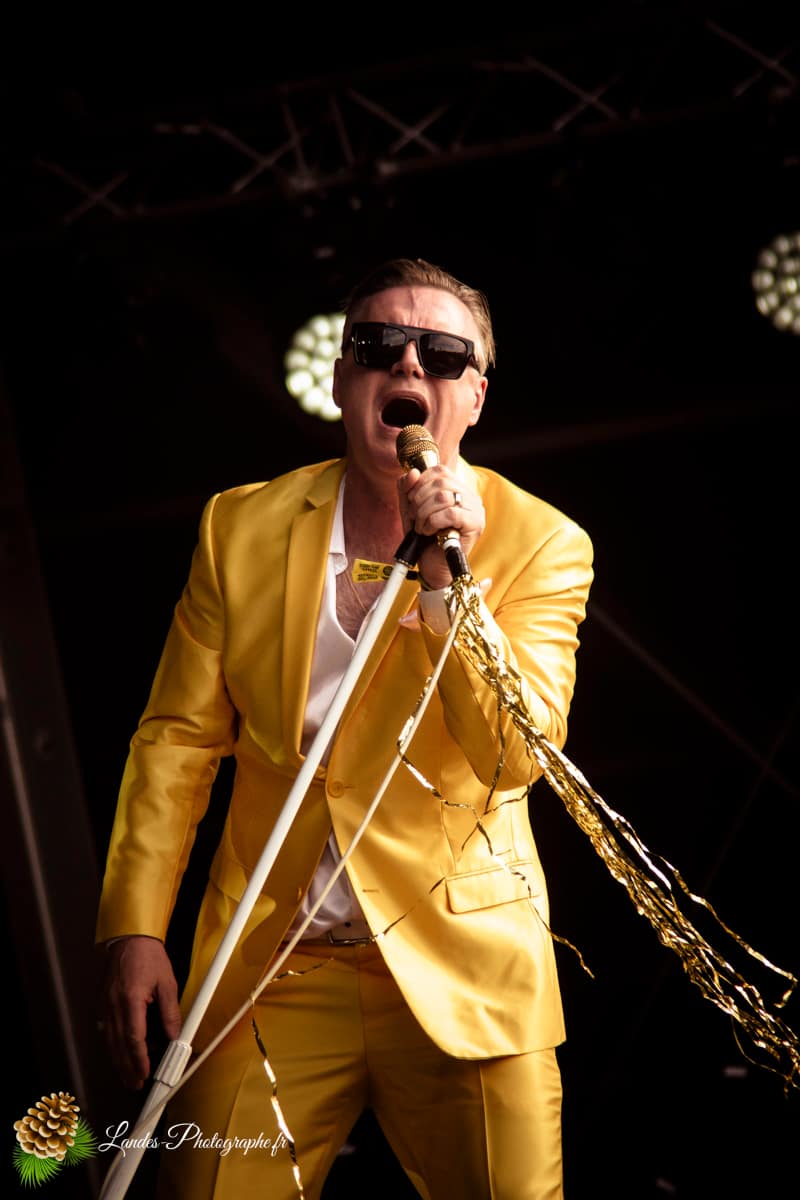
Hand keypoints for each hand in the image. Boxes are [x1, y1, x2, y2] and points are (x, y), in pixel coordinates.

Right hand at [100, 936, 181, 1089]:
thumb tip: (176, 1035)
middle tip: (135, 1084)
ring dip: (118, 1061)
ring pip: (109, 1041)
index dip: (139, 1060)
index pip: (134, 1038)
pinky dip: (112, 1045)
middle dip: (127, 1068)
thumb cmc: (148, 956)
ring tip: (128, 1076)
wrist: (128, 939)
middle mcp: (113, 1006)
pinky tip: (119, 1053)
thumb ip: (170, 1011)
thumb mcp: (167, 982)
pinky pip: (104, 1031)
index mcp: (131, 999)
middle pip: (118, 1046)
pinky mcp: (101, 1004)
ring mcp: (104, 1006)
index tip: (145, 1073)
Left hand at [398, 466, 484, 588]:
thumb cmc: (423, 538)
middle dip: (419, 499)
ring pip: (444, 497)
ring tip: (421, 527)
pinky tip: (429, 532)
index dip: (420, 482)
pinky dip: (433, 522)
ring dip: (424, 513)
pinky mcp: (476, 525)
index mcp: (458, 489)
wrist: (431, 567)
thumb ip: (407, 489)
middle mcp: (470, 496)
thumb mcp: (409, 509)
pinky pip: (451, 513)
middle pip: (441, 481)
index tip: (412, 500)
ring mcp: (476, 510)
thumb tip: (413, 472)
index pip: (439, 471)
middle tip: (415, 517)